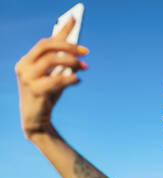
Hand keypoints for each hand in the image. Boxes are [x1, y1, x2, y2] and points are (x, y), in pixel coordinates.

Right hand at [14, 17, 88, 138]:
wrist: (37, 120)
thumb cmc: (47, 94)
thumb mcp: (54, 75)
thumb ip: (61, 60)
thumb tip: (77, 44)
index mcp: (27, 61)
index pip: (45, 42)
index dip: (61, 32)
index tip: (75, 20)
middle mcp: (24, 66)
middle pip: (46, 47)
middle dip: (68, 46)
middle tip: (86, 51)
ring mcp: (27, 79)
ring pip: (51, 60)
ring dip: (71, 61)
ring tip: (85, 67)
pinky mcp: (36, 91)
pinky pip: (56, 80)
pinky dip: (70, 78)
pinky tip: (78, 80)